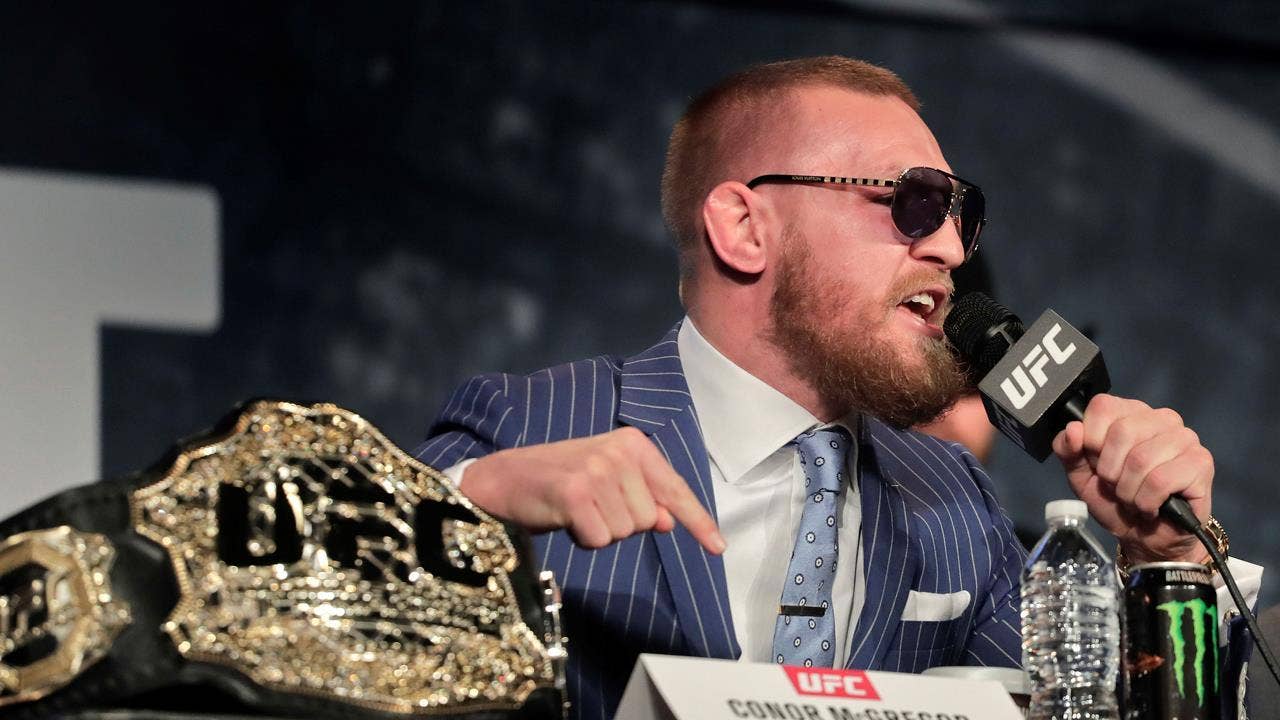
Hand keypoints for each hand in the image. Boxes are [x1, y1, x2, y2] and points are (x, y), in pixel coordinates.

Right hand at [458, 427, 726, 553]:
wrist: (504, 479)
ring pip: (625, 532)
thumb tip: (667, 520)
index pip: (674, 488)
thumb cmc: (559, 483)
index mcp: (633, 444)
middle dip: (621, 525)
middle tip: (589, 507)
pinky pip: (600, 539)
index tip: (718, 547)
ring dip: (599, 532)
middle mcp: (619, 451)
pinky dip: (584, 539)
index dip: (698, 521)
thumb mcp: (607, 484)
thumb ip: (642, 498)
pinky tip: (565, 518)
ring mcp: (597, 470)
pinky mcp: (575, 492)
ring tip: (575, 510)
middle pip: (648, 519)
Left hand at [1051, 394, 1213, 564]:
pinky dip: (1146, 501)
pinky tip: (1151, 506)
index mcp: (1131, 413)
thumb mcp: (1080, 475)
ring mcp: (1185, 438)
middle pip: (1122, 431)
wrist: (1144, 536)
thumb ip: (1068, 450)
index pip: (1103, 407)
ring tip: (1134, 498)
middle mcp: (1161, 418)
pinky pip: (1160, 480)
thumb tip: (1072, 430)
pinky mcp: (1201, 463)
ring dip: (1128, 490)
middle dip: (1110, 470)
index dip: (1091, 440)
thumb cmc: (1114, 500)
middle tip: (1117, 486)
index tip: (1096, 463)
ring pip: (1141, 459)